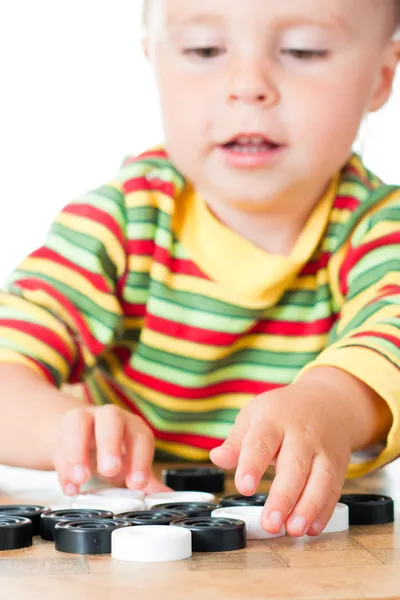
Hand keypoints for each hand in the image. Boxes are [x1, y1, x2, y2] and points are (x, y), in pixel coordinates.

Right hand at [52, 404, 169, 495]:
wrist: (84, 436)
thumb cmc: (114, 452)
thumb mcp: (130, 465)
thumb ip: (145, 480)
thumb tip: (166, 497)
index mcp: (133, 426)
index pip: (140, 437)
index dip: (140, 459)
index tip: (137, 484)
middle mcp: (110, 417)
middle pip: (111, 418)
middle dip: (110, 443)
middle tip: (109, 470)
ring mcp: (85, 418)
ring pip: (79, 421)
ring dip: (79, 450)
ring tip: (82, 479)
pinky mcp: (63, 428)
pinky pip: (60, 441)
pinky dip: (63, 466)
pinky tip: (70, 486)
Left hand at [210, 377, 353, 536]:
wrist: (327, 401)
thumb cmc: (282, 413)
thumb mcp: (253, 417)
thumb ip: (236, 442)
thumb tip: (217, 458)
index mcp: (274, 420)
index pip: (262, 443)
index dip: (252, 465)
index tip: (244, 487)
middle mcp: (301, 435)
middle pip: (294, 466)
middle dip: (283, 497)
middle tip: (270, 523)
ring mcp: (322, 451)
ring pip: (320, 479)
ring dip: (308, 507)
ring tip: (293, 530)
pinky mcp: (337, 466)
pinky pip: (334, 490)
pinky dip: (324, 511)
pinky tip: (312, 528)